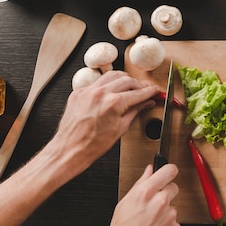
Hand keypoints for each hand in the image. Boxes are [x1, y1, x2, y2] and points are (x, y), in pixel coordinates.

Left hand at [46, 70, 160, 176]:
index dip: (150, 91)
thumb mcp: (121, 128)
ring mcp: (88, 91)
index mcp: (113, 104)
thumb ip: (135, 111)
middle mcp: (100, 94)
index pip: (138, 93)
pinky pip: (97, 82)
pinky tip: (113, 89)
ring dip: (125, 79)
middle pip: (127, 79)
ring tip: (131, 86)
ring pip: (112, 75)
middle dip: (140, 84)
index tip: (155, 91)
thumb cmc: (92, 145)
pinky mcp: (79, 92)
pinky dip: (108, 84)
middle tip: (146, 89)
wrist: (70, 149)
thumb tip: (146, 103)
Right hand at [100, 164, 181, 225]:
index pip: (169, 170)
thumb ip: (140, 183)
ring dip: (165, 212)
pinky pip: (175, 222)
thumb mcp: (124, 204)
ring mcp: (170, 216)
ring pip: (173, 206)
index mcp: (146, 192)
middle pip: (174, 187)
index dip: (169, 171)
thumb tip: (149, 170)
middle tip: (154, 204)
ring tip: (150, 222)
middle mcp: (161, 202)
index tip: (168, 172)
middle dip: (166, 193)